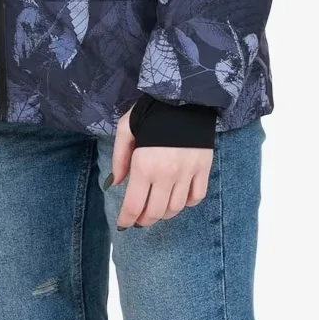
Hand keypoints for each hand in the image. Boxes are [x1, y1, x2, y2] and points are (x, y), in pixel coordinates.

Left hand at [108, 103, 212, 229]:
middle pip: (155, 212)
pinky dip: (187, 203)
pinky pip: (196, 197)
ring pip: (176, 208)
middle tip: (139, 218)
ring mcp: (187, 173)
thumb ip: (119, 158)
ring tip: (156, 208)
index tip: (123, 224)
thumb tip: (115, 183)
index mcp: (144, 164)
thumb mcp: (126, 128)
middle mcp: (167, 174)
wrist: (185, 94)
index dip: (127, 220)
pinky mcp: (204, 168)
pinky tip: (178, 197)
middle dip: (144, 220)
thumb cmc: (151, 110)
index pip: (134, 205)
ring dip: (164, 213)